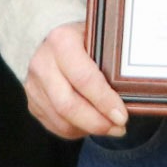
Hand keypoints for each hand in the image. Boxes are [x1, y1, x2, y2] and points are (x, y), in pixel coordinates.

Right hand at [25, 23, 128, 138]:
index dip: (104, 101)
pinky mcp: (32, 102)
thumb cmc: (81, 38)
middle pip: (68, 106)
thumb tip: (134, 89)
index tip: (122, 116)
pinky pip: (55, 125)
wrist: (47, 37)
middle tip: (119, 128)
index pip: (84, 79)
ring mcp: (34, 85)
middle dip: (97, 122)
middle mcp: (42, 64)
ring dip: (88, 129)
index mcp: (61, 42)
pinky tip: (91, 125)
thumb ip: (110, 58)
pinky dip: (76, 130)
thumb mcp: (97, 36)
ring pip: (61, 120)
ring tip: (110, 128)